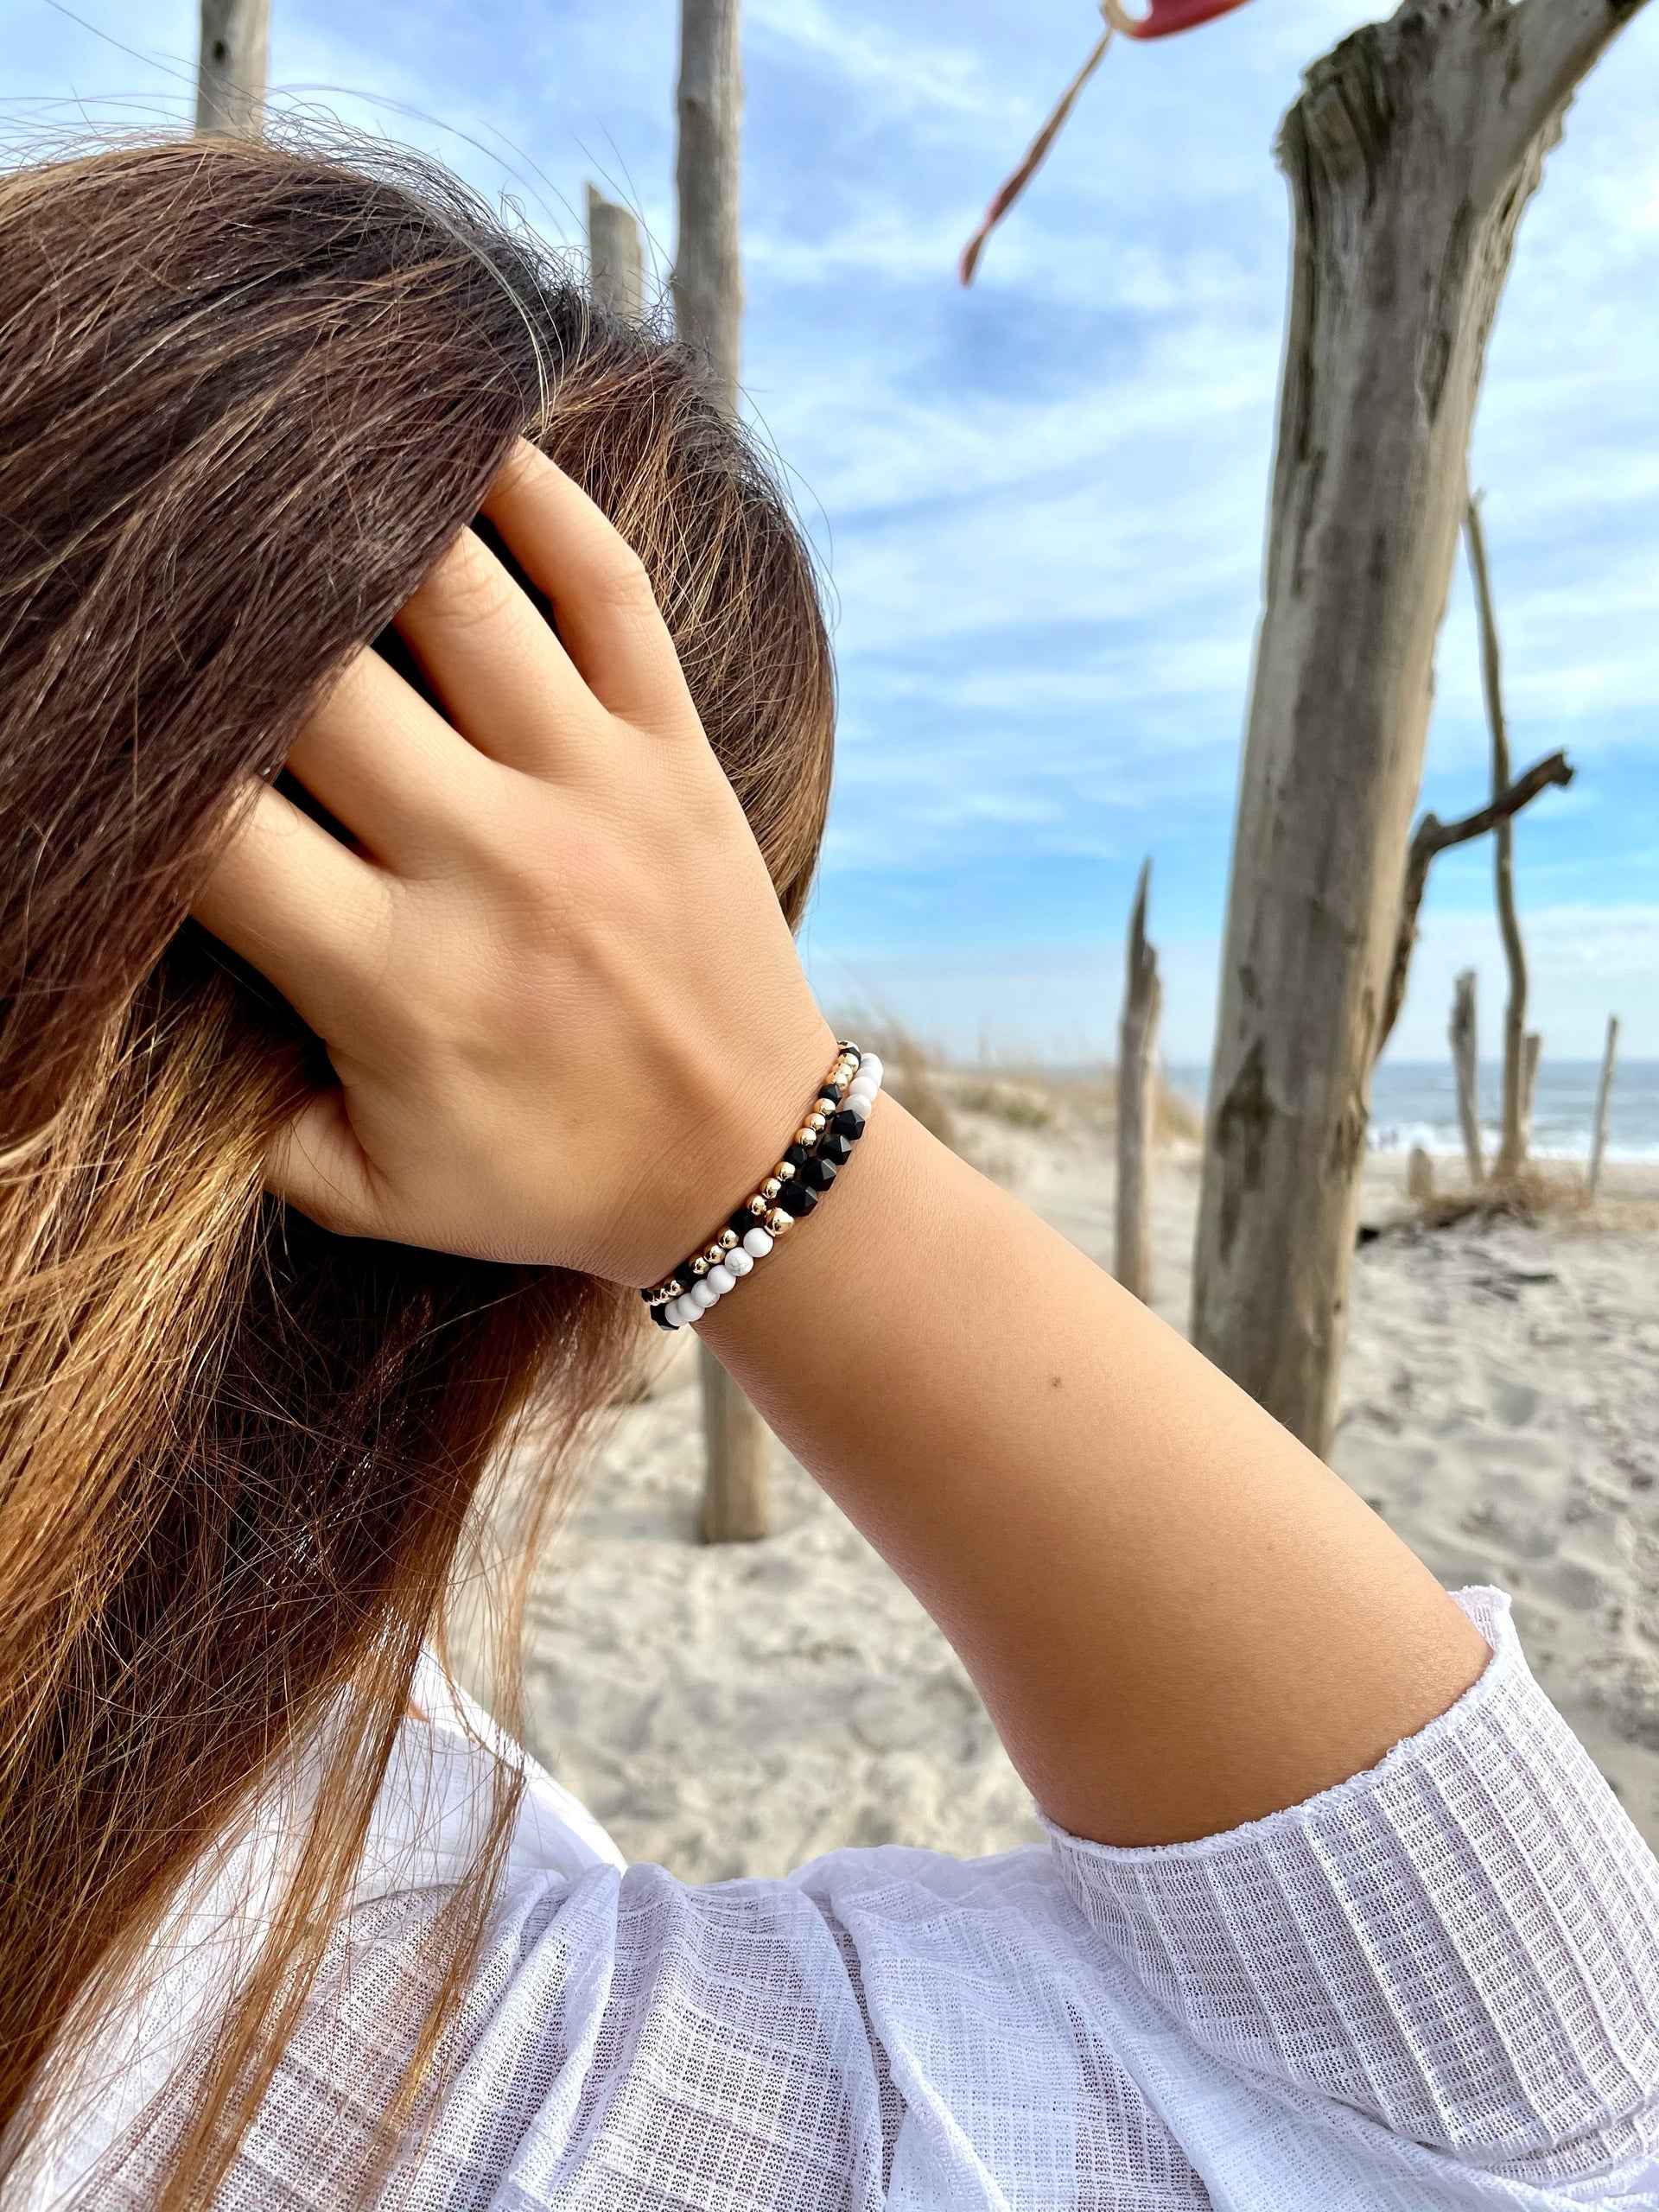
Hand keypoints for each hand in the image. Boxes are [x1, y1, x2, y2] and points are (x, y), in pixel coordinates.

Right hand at [191, 442, 835, 1282]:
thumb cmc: (550, 1176)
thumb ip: (248, 1127)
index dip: (130, 765)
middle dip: (216, 619)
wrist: (748, 1162)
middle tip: (161, 557)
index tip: (96, 718)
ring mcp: (592, 790)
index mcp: (395, 980)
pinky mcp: (673, 748)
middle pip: (313, 687)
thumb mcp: (376, 1192)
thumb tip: (144, 1009)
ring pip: (453, 598)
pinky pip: (605, 586)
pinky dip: (537, 494)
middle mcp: (490, 865)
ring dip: (356, 512)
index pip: (213, 832)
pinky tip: (460, 434)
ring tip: (284, 454)